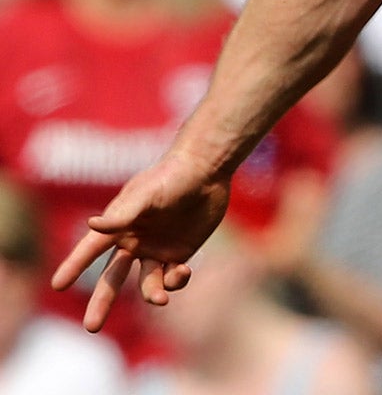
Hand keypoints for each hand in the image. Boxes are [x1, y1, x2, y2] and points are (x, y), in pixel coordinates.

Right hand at [51, 149, 231, 330]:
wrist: (207, 171)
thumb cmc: (171, 177)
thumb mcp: (146, 194)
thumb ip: (122, 213)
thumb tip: (91, 225)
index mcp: (118, 227)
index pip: (89, 250)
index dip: (73, 266)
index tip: (56, 285)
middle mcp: (133, 243)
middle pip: (112, 279)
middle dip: (101, 303)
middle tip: (91, 327)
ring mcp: (156, 251)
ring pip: (147, 284)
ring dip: (151, 294)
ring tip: (159, 298)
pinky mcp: (180, 254)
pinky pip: (172, 278)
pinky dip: (176, 281)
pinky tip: (182, 271)